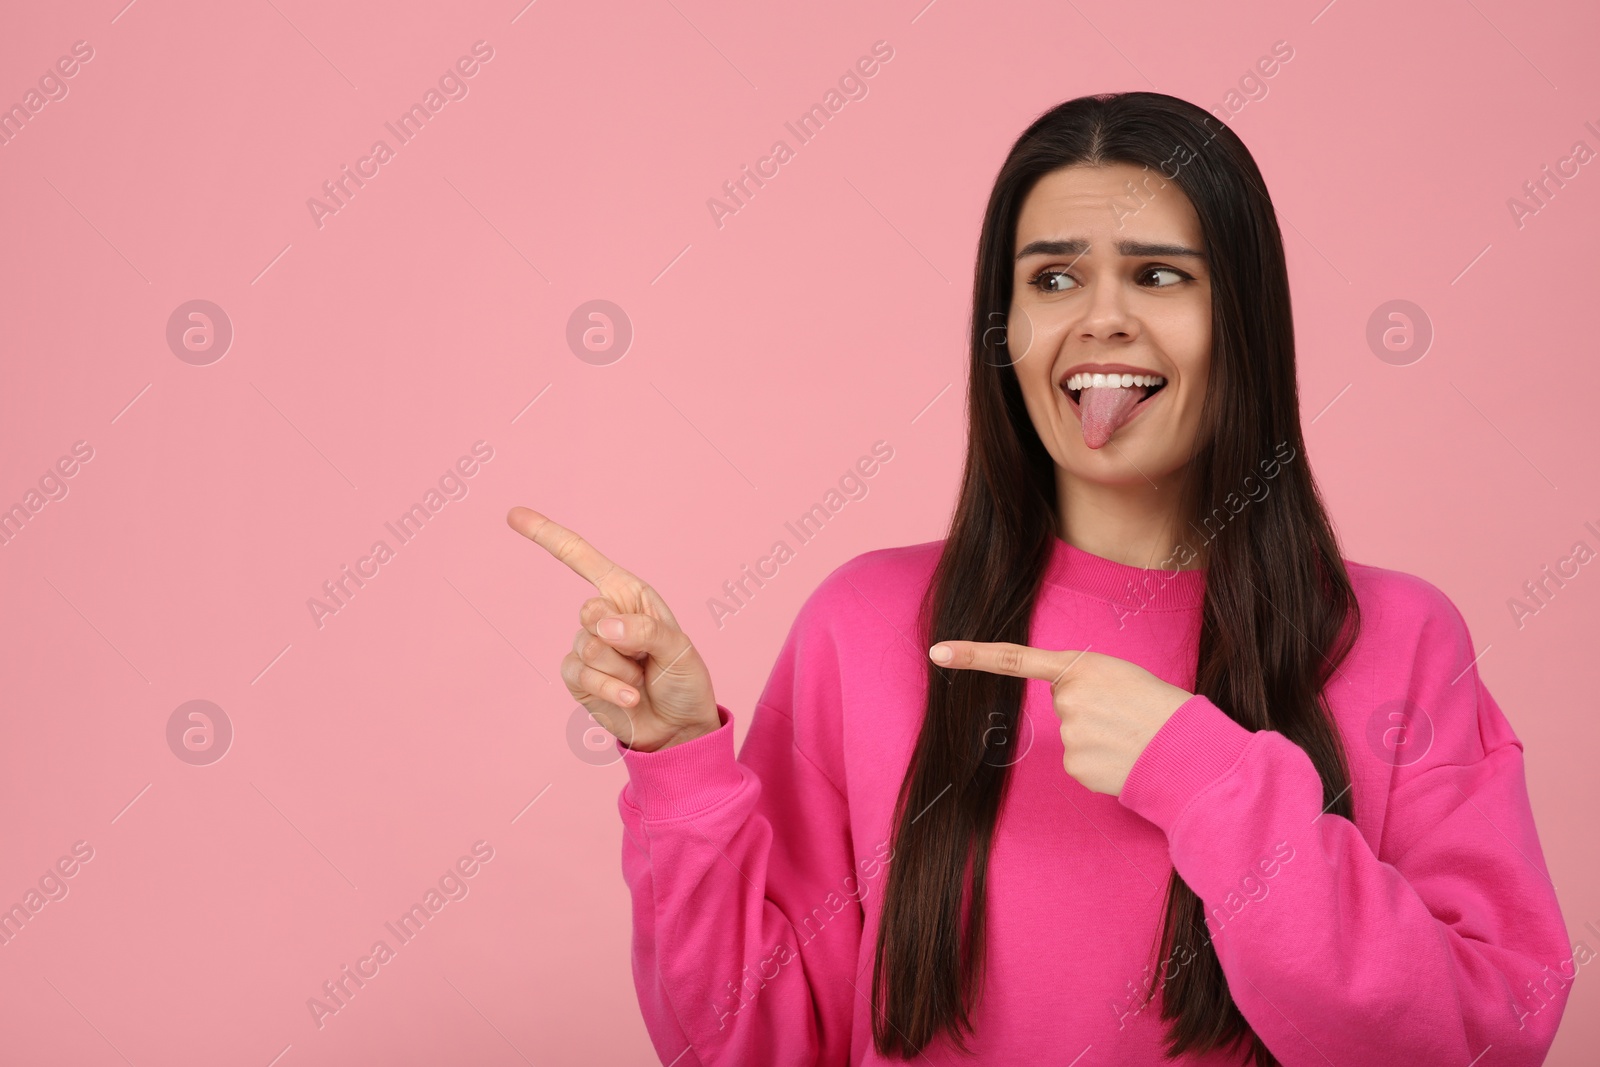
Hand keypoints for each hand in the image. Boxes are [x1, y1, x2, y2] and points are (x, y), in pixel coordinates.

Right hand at [508, 506, 720, 752]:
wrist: (677, 728)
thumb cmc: (683, 680)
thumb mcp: (678, 649)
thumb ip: (644, 631)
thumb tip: (601, 626)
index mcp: (629, 595)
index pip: (582, 559)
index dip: (548, 535)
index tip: (513, 514)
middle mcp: (604, 616)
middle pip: (588, 612)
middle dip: (623, 639)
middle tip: (647, 657)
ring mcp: (587, 647)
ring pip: (588, 648)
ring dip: (622, 670)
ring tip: (641, 678)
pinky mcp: (578, 678)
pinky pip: (582, 675)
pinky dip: (610, 689)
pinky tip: (631, 697)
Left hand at [929, 642, 1191, 794]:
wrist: (1191, 752)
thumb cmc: (1164, 709)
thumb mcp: (1125, 677)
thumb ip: (1087, 682)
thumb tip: (1066, 706)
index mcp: (1083, 667)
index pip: (1017, 658)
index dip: (974, 655)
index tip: (938, 652)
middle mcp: (1069, 699)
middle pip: (1063, 704)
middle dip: (1089, 710)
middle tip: (1127, 714)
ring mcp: (1070, 735)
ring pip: (1073, 735)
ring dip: (1097, 737)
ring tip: (1131, 736)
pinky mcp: (1076, 766)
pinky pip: (1080, 761)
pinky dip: (1100, 762)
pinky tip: (1125, 758)